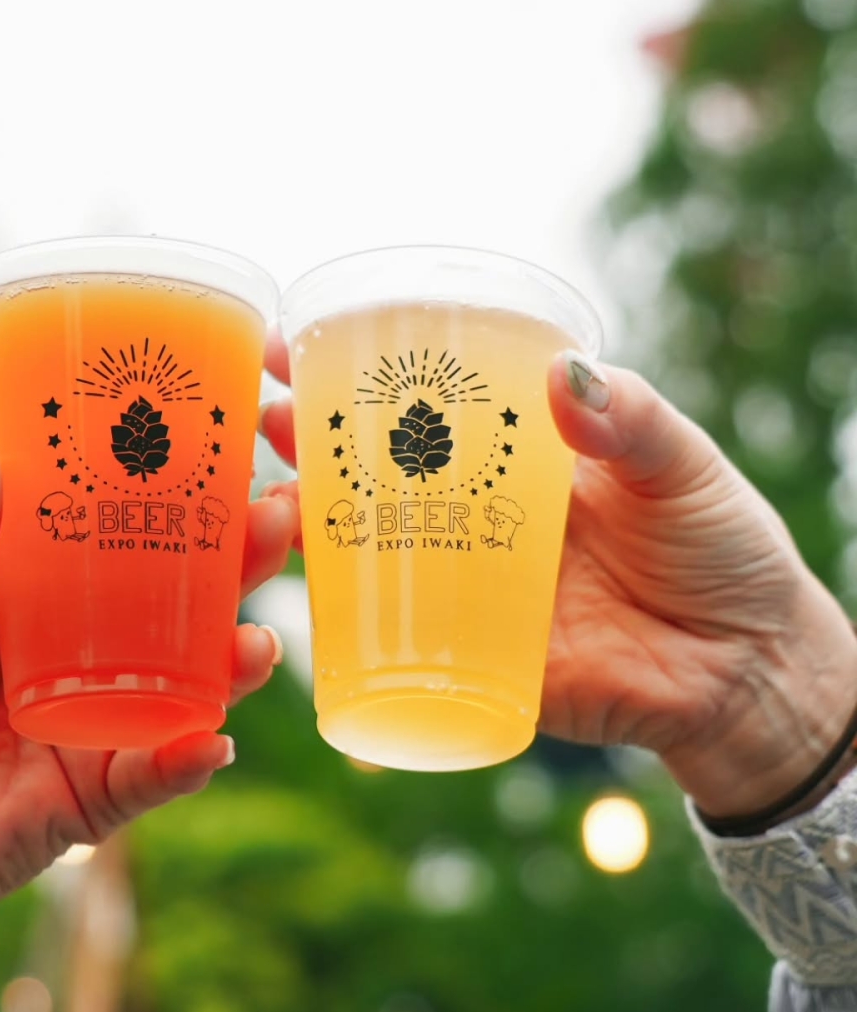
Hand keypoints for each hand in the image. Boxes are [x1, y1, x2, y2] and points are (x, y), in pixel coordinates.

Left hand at [0, 442, 294, 1011]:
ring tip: (258, 642)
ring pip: (187, 685)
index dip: (173, 497)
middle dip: (234, 565)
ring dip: (233, 662)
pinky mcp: (96, 794)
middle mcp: (86, 654)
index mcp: (41, 600)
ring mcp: (99, 722)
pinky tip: (212, 741)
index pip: (122, 537)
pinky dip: (185, 761)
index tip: (218, 451)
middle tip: (277, 520)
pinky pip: (154, 776)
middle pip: (178, 603)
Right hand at [261, 338, 856, 818]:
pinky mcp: (474, 651)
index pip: (427, 401)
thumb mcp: (685, 469)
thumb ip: (634, 420)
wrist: (749, 673)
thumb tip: (566, 373)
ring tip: (268, 493)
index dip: (364, 370)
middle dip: (311, 439)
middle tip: (263, 411)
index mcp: (519, 455)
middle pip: (377, 470)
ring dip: (310, 520)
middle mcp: (479, 512)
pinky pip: (396, 634)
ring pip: (370, 547)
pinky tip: (303, 589)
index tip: (301, 338)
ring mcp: (470, 583)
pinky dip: (343, 615)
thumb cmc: (723, 553)